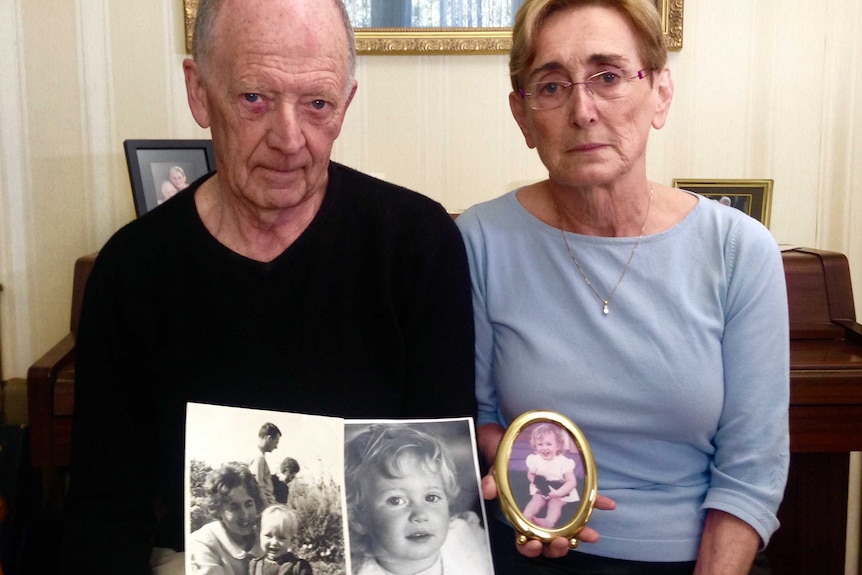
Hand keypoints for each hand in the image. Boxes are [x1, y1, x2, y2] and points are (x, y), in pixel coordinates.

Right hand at [481, 470, 616, 558]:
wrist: (512, 449)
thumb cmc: (503, 467)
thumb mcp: (494, 474)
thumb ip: (491, 483)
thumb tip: (488, 490)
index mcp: (521, 519)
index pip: (525, 541)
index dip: (530, 548)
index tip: (535, 544)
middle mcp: (540, 518)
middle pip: (550, 542)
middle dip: (559, 547)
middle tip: (564, 542)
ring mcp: (557, 508)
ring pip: (570, 529)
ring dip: (581, 534)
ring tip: (592, 535)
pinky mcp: (568, 494)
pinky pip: (585, 502)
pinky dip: (597, 504)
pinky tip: (609, 504)